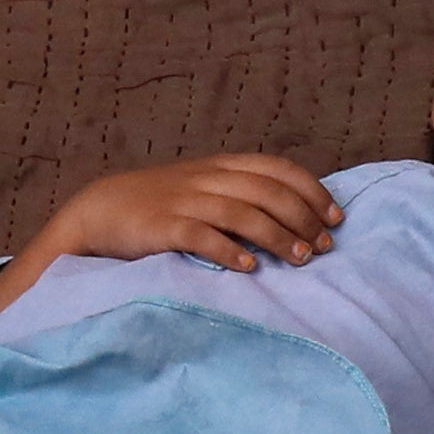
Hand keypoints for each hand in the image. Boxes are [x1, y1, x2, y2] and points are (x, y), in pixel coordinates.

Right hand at [33, 153, 337, 275]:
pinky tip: (249, 267)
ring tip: (300, 259)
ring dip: (276, 236)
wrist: (98, 211)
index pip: (277, 169)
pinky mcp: (161, 228)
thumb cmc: (159, 205)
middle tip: (323, 247)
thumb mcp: (202, 188)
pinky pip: (200, 236)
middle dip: (302, 218)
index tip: (335, 218)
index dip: (311, 191)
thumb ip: (241, 194)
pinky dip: (227, 250)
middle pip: (267, 191)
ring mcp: (183, 202)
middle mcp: (206, 179)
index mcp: (220, 166)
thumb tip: (294, 215)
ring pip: (241, 212)